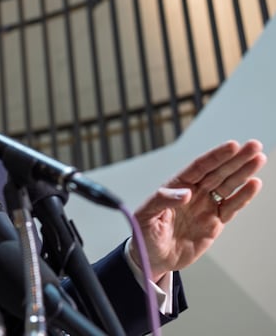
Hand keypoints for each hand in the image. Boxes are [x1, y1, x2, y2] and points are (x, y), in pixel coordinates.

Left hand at [131, 140, 265, 280]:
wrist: (152, 258)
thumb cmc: (144, 234)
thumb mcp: (145, 216)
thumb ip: (162, 201)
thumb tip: (186, 194)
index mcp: (175, 186)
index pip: (198, 167)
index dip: (215, 157)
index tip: (232, 146)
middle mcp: (193, 193)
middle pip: (217, 172)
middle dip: (236, 159)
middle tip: (254, 145)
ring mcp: (205, 207)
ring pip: (228, 186)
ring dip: (243, 173)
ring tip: (258, 158)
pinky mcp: (214, 223)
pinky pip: (231, 207)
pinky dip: (243, 197)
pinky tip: (254, 184)